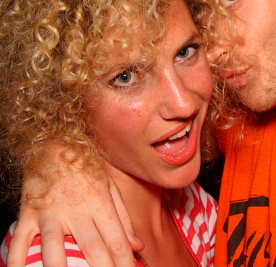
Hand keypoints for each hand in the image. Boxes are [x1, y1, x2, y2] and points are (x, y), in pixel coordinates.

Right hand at [6, 147, 142, 266]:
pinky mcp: (29, 212)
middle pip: (91, 247)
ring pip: (54, 247)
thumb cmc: (86, 164)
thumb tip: (137, 245)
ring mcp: (50, 212)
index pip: (115, 240)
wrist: (53, 140)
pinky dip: (17, 259)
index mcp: (100, 203)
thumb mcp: (111, 186)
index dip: (124, 262)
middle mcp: (77, 210)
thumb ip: (123, 218)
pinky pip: (21, 240)